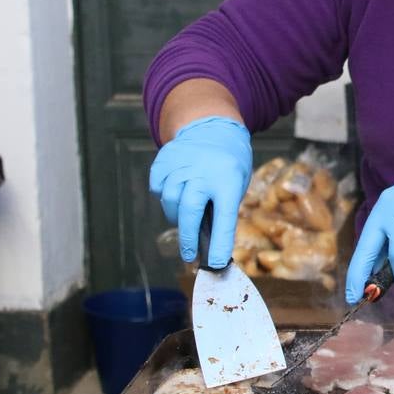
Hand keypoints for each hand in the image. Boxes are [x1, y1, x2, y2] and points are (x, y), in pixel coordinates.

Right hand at [148, 116, 251, 266]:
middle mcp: (204, 171)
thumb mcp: (235, 186)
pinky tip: (177, 189)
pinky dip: (164, 195)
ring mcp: (182, 163)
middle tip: (189, 255)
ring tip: (186, 213)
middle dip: (188, 238)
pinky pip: (158, 187)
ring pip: (170, 200)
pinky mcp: (165, 159)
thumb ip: (221, 210)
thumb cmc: (229, 166)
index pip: (224, 218)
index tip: (214, 264)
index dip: (219, 244)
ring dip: (176, 214)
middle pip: (190, 211)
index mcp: (228, 180)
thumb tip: (208, 245)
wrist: (214, 129)